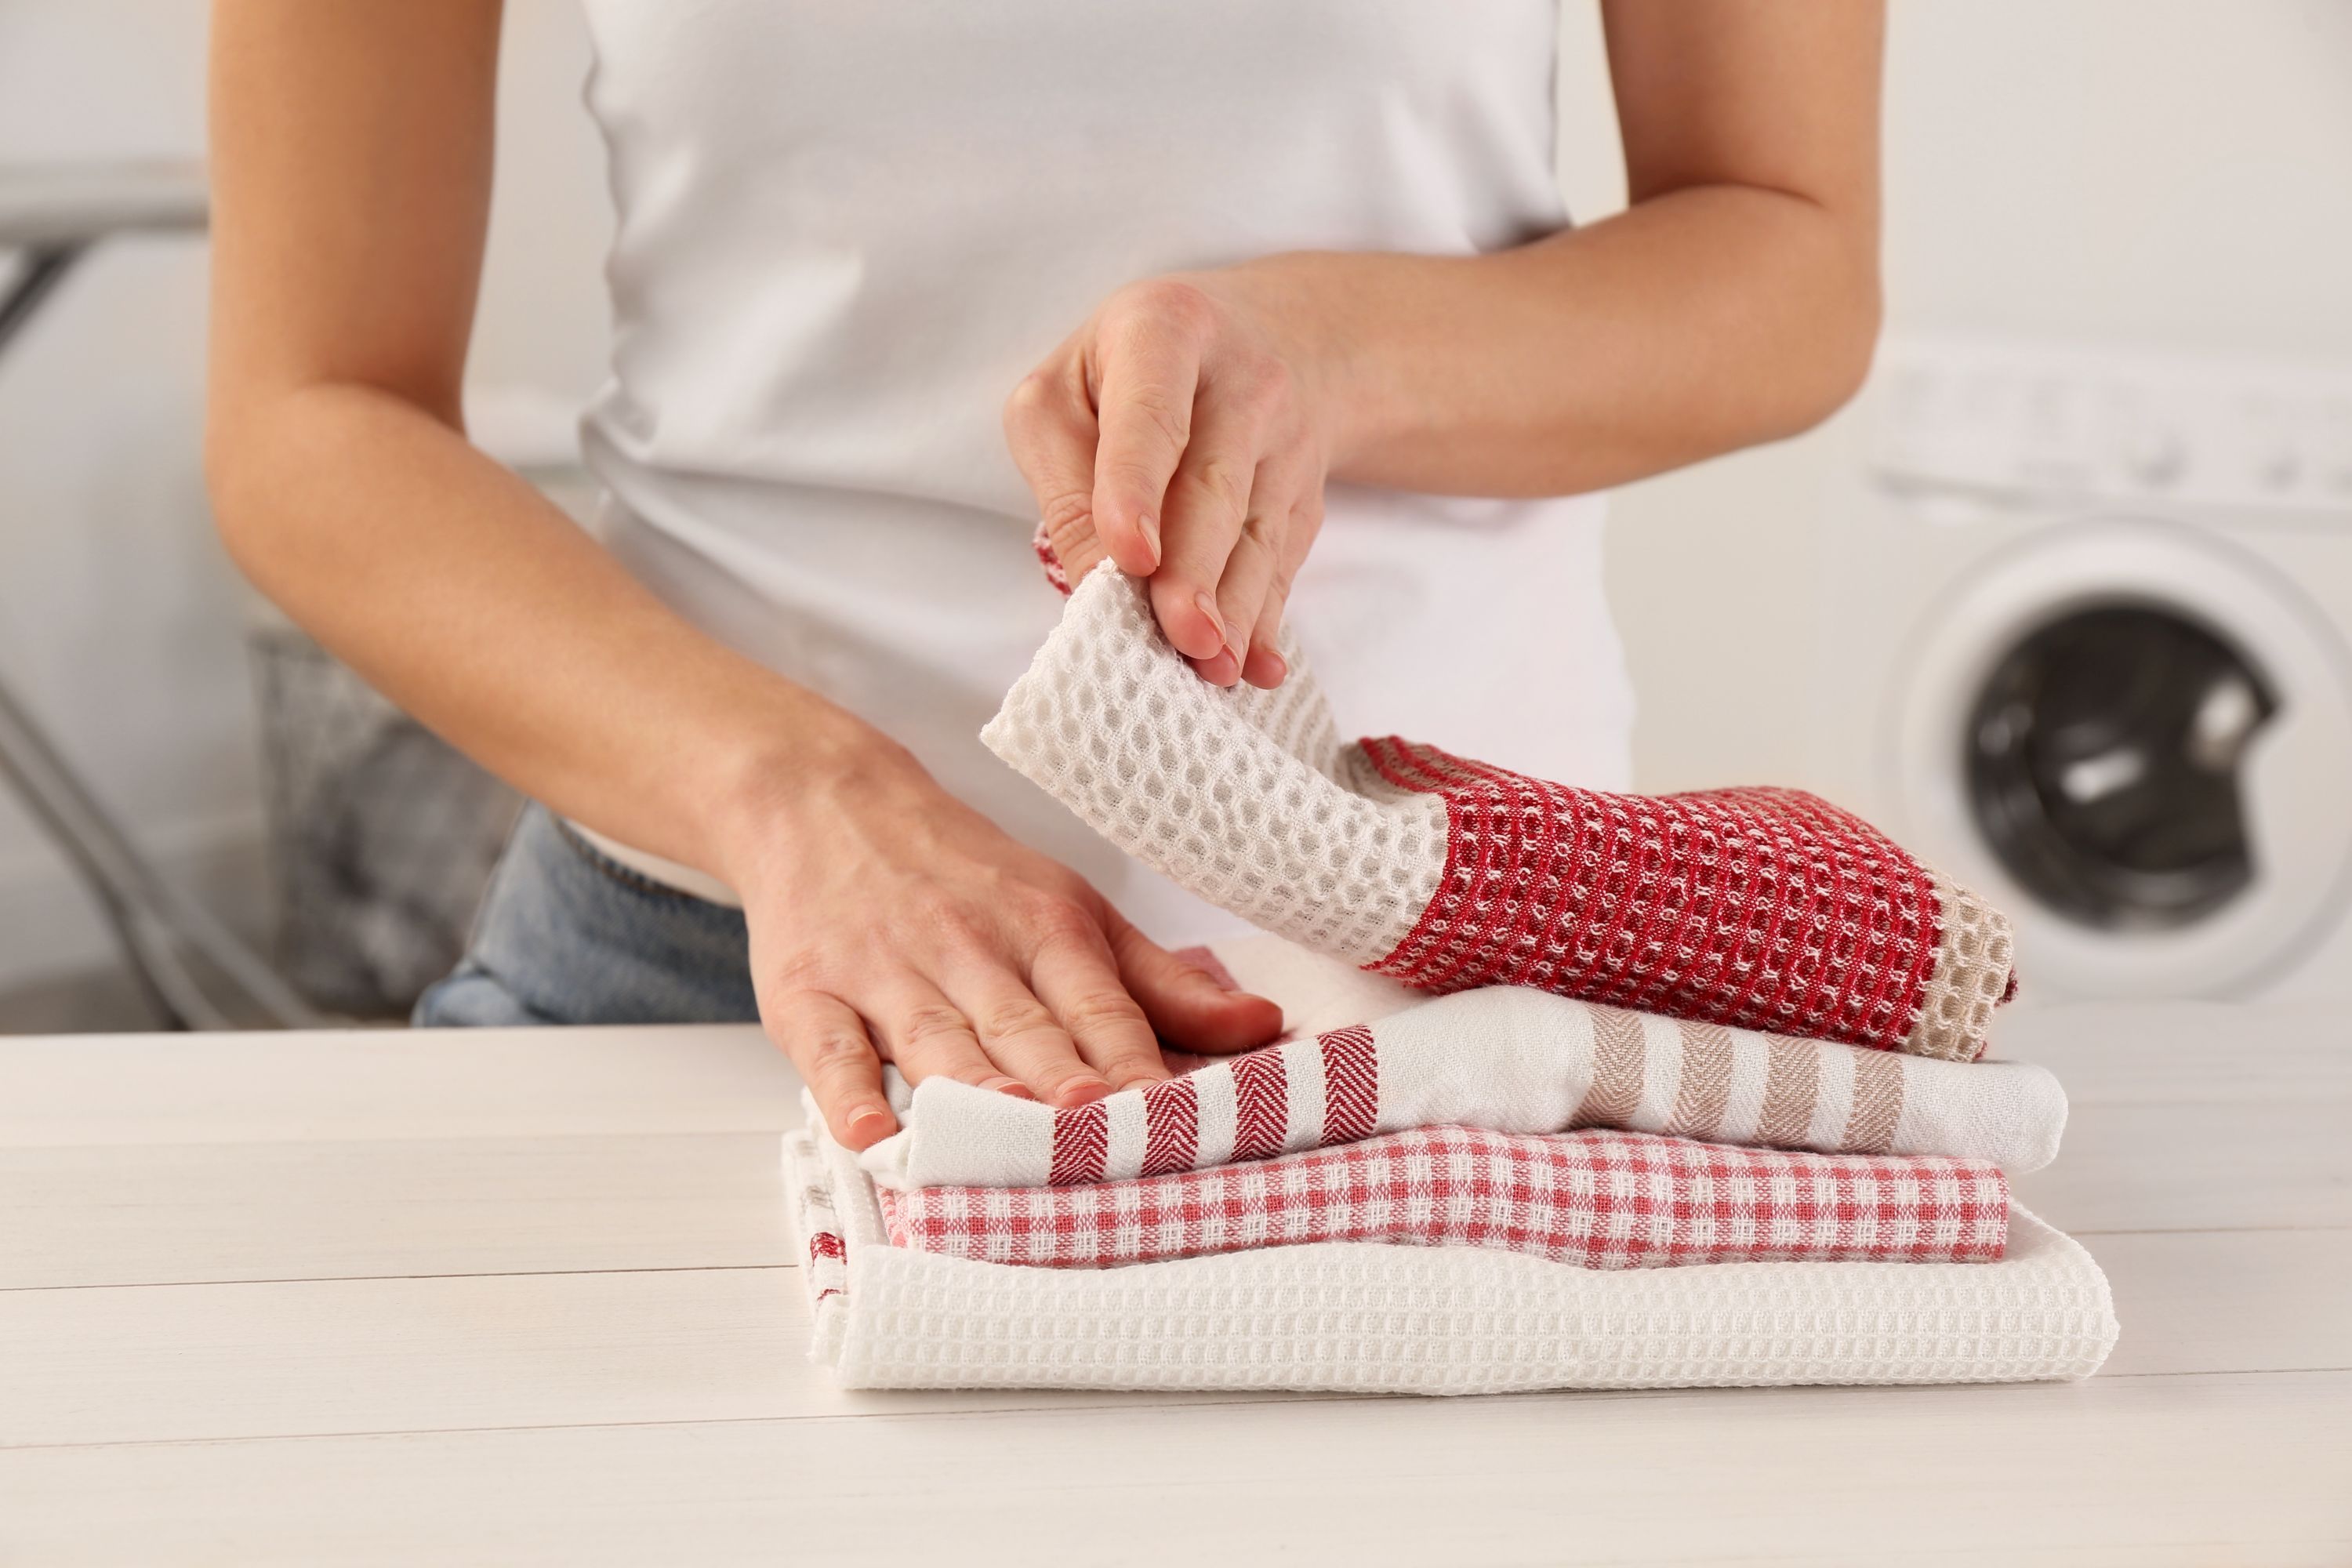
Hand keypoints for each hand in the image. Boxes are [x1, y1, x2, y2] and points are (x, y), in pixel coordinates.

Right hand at [726, 737, 1284, 1150]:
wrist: (828, 802)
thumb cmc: (967, 877)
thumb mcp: (1074, 911)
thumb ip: (1163, 983)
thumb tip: (1265, 1028)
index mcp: (1048, 929)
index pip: (1104, 1011)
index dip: (1140, 1070)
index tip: (1181, 1129)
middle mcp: (972, 949)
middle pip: (1029, 1033)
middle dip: (1069, 1089)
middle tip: (1108, 1145)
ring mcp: (887, 973)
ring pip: (939, 1042)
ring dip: (978, 1092)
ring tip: (1011, 1146)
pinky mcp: (811, 994)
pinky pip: (831, 1050)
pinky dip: (848, 1095)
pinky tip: (873, 1140)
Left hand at [1005, 267, 1339, 688]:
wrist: (1262, 339)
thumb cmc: (1127, 372)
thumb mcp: (1068, 391)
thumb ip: (1065, 479)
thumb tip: (1092, 582)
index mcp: (1164, 330)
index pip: (1151, 414)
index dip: (1137, 485)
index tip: (1132, 555)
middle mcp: (1241, 380)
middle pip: (1214, 486)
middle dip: (1194, 568)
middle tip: (1180, 633)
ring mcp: (1286, 439)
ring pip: (1257, 535)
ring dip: (1233, 609)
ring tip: (1210, 666)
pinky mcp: (1306, 494)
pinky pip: (1283, 563)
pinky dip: (1266, 619)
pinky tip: (1257, 664)